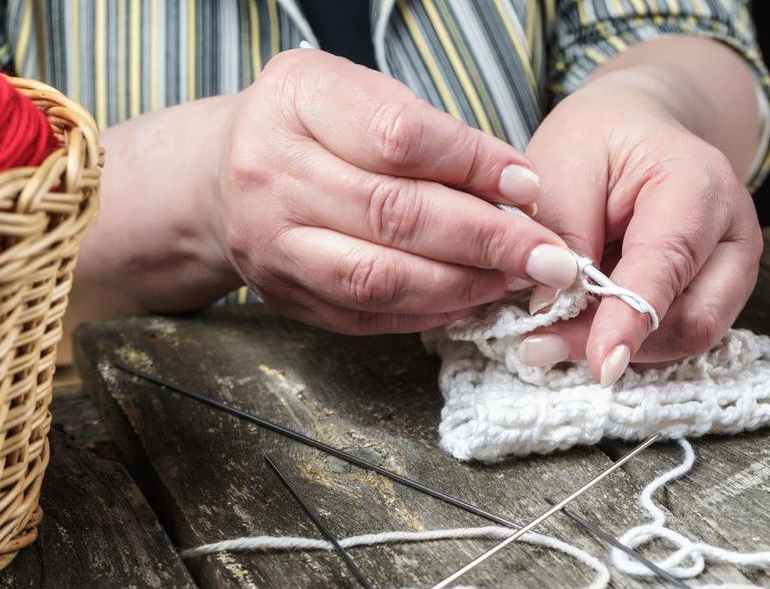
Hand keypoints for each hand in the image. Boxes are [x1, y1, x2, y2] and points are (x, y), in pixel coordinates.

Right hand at [210, 49, 581, 333]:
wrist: (220, 177)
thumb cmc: (314, 129)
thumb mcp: (359, 94)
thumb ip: (430, 133)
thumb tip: (516, 189)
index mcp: (297, 100)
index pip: (398, 136)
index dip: (472, 164)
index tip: (528, 185)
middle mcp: (271, 173)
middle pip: (395, 213)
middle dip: (487, 238)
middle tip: (549, 254)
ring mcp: (272, 242)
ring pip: (380, 275)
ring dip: (464, 283)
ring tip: (518, 280)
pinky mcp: (286, 296)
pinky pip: (368, 313)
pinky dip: (430, 311)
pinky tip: (473, 300)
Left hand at [518, 60, 762, 383]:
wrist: (640, 131)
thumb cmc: (601, 140)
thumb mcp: (563, 164)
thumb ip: (561, 233)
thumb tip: (550, 309)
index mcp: (699, 186)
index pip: (668, 265)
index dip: (631, 318)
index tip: (601, 362)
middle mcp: (733, 235)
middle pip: (691, 319)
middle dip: (619, 341)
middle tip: (542, 345)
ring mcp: (733, 272)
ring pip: (685, 339)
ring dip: (619, 346)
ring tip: (552, 335)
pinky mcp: (716, 298)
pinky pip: (676, 338)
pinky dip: (629, 341)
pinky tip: (585, 327)